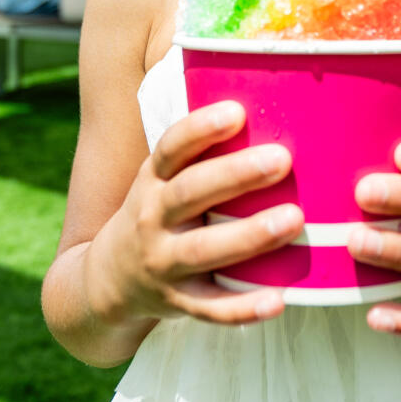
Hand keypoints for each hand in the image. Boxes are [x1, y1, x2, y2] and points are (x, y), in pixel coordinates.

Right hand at [80, 102, 302, 330]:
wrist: (106, 281)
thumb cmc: (157, 213)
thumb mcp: (162, 179)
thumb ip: (201, 151)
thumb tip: (262, 93)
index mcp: (152, 181)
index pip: (171, 148)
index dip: (200, 129)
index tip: (237, 112)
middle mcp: (152, 218)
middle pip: (191, 193)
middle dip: (236, 176)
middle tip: (282, 159)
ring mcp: (162, 262)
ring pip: (204, 251)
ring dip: (249, 237)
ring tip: (294, 221)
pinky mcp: (178, 302)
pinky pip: (211, 308)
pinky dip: (243, 309)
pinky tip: (279, 301)